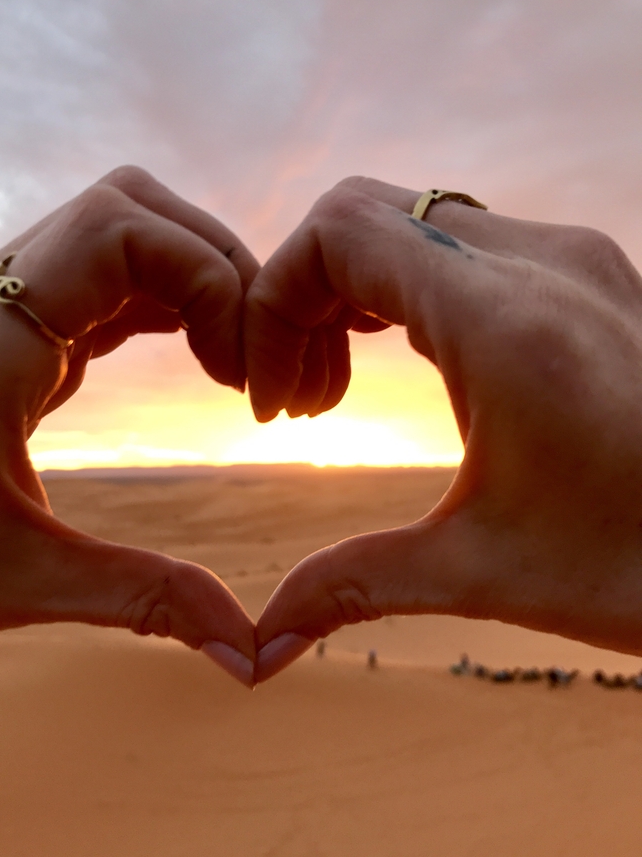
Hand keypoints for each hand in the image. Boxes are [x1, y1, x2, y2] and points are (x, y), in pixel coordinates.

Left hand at [0, 166, 256, 686]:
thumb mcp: (14, 582)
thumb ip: (141, 600)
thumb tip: (246, 649)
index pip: (118, 234)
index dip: (209, 282)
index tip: (239, 379)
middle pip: (127, 209)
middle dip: (215, 268)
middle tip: (250, 360)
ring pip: (112, 232)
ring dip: (189, 277)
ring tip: (230, 359)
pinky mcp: (0, 331)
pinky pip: (94, 279)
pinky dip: (158, 300)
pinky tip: (190, 353)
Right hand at [246, 176, 641, 681]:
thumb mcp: (484, 572)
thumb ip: (355, 586)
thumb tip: (264, 641)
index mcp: (504, 319)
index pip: (337, 233)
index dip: (273, 304)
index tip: (272, 402)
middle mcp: (542, 263)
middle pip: (365, 215)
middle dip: (303, 299)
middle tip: (300, 401)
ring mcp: (575, 262)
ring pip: (414, 225)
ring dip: (354, 296)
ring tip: (338, 394)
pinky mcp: (591, 281)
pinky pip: (465, 249)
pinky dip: (408, 295)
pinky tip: (410, 371)